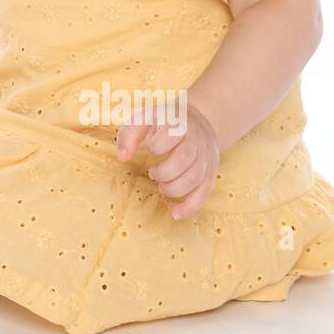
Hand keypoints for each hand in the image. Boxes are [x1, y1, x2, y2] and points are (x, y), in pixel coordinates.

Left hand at [115, 98, 220, 220]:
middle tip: (153, 173)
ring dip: (174, 188)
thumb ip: (129, 135)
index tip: (147, 149)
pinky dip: (191, 206)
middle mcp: (196, 138)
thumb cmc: (161, 123)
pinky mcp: (210, 171)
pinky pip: (205, 191)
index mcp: (179, 122)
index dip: (155, 146)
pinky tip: (176, 213)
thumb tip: (122, 157)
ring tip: (161, 186)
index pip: (171, 134)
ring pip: (196, 177)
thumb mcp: (143, 120)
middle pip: (185, 158)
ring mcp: (206, 156)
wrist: (194, 120)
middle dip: (164, 172)